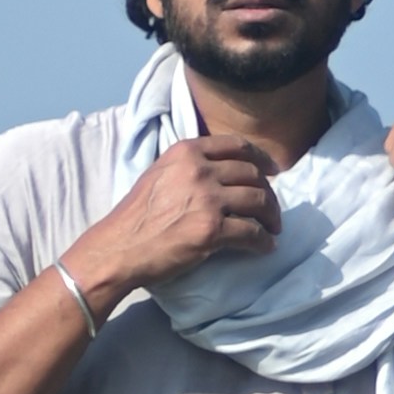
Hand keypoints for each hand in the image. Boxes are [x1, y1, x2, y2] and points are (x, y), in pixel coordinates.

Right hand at [77, 141, 282, 299]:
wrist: (119, 248)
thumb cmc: (136, 215)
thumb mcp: (160, 173)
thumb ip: (189, 166)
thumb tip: (221, 171)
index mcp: (187, 152)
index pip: (236, 145)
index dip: (261, 157)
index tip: (273, 170)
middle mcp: (200, 170)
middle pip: (252, 174)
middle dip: (269, 192)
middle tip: (272, 209)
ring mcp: (207, 199)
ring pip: (258, 200)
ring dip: (272, 216)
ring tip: (273, 228)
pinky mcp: (212, 230)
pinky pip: (252, 233)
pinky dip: (263, 241)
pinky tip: (265, 247)